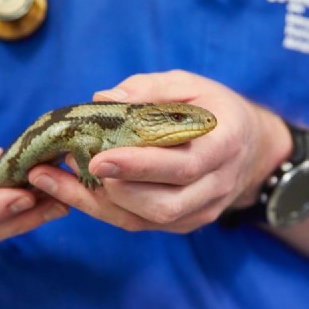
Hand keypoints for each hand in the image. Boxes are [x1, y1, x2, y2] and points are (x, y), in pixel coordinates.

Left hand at [27, 70, 290, 233]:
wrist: (249, 148)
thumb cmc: (213, 109)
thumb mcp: (190, 85)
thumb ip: (150, 89)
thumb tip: (104, 98)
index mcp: (224, 145)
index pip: (184, 166)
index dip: (141, 166)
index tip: (100, 158)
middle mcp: (217, 185)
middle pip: (165, 204)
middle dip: (115, 189)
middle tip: (74, 164)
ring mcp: (201, 210)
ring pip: (148, 220)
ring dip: (99, 202)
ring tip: (59, 176)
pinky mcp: (184, 223)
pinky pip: (140, 223)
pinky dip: (103, 208)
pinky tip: (71, 188)